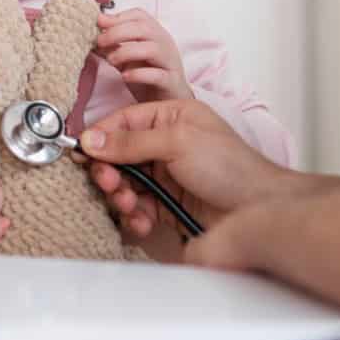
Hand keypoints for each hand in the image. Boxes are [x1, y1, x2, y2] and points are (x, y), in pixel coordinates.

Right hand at [80, 99, 304, 240]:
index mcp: (171, 118)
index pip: (123, 121)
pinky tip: (143, 222)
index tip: (81, 152)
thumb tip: (93, 139)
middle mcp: (166, 144)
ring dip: (121, 197)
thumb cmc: (231, 167)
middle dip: (110, 171)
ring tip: (130, 205)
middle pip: (119, 155)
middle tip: (110, 183)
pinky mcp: (167, 204)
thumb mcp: (178, 142)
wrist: (258, 210)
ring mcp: (166, 175)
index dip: (100, 136)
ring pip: (125, 184)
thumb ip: (132, 140)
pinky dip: (135, 217)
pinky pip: (138, 208)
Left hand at [95, 9, 190, 101]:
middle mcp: (164, 44)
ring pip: (152, 49)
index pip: (139, 15)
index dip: (118, 16)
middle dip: (118, 32)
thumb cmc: (146, 77)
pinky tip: (124, 76)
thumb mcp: (125, 59)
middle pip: (144, 28)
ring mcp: (170, 62)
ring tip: (110, 60)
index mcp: (154, 34)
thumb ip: (112, 46)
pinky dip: (139, 74)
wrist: (167, 101)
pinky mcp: (171, 82)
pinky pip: (157, 75)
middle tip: (99, 41)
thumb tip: (92, 33)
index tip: (99, 22)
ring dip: (127, 51)